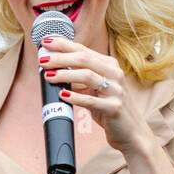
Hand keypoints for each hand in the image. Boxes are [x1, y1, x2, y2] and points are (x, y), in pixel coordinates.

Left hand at [39, 35, 147, 152]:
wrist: (131, 131)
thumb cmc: (108, 106)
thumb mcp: (94, 88)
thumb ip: (78, 78)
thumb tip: (51, 69)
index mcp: (109, 65)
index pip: (83, 50)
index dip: (63, 45)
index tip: (45, 42)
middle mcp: (114, 74)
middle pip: (84, 59)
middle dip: (60, 58)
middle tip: (42, 60)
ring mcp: (116, 90)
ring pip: (88, 76)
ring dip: (65, 74)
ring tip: (48, 76)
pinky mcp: (114, 107)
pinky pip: (92, 100)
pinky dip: (75, 97)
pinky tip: (62, 95)